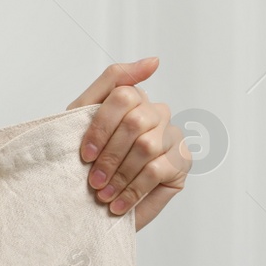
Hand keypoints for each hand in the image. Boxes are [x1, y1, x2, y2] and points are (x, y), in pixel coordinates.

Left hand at [70, 58, 192, 229]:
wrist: (89, 203)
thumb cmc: (85, 159)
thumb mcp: (83, 117)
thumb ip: (112, 81)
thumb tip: (154, 60)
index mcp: (135, 99)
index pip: (123, 95)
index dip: (101, 126)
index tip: (85, 154)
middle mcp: (158, 113)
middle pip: (136, 122)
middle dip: (110, 155)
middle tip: (93, 180)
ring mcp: (173, 136)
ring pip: (147, 146)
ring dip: (120, 175)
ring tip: (103, 195)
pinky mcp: (182, 162)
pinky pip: (158, 170)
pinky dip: (132, 190)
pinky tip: (118, 205)